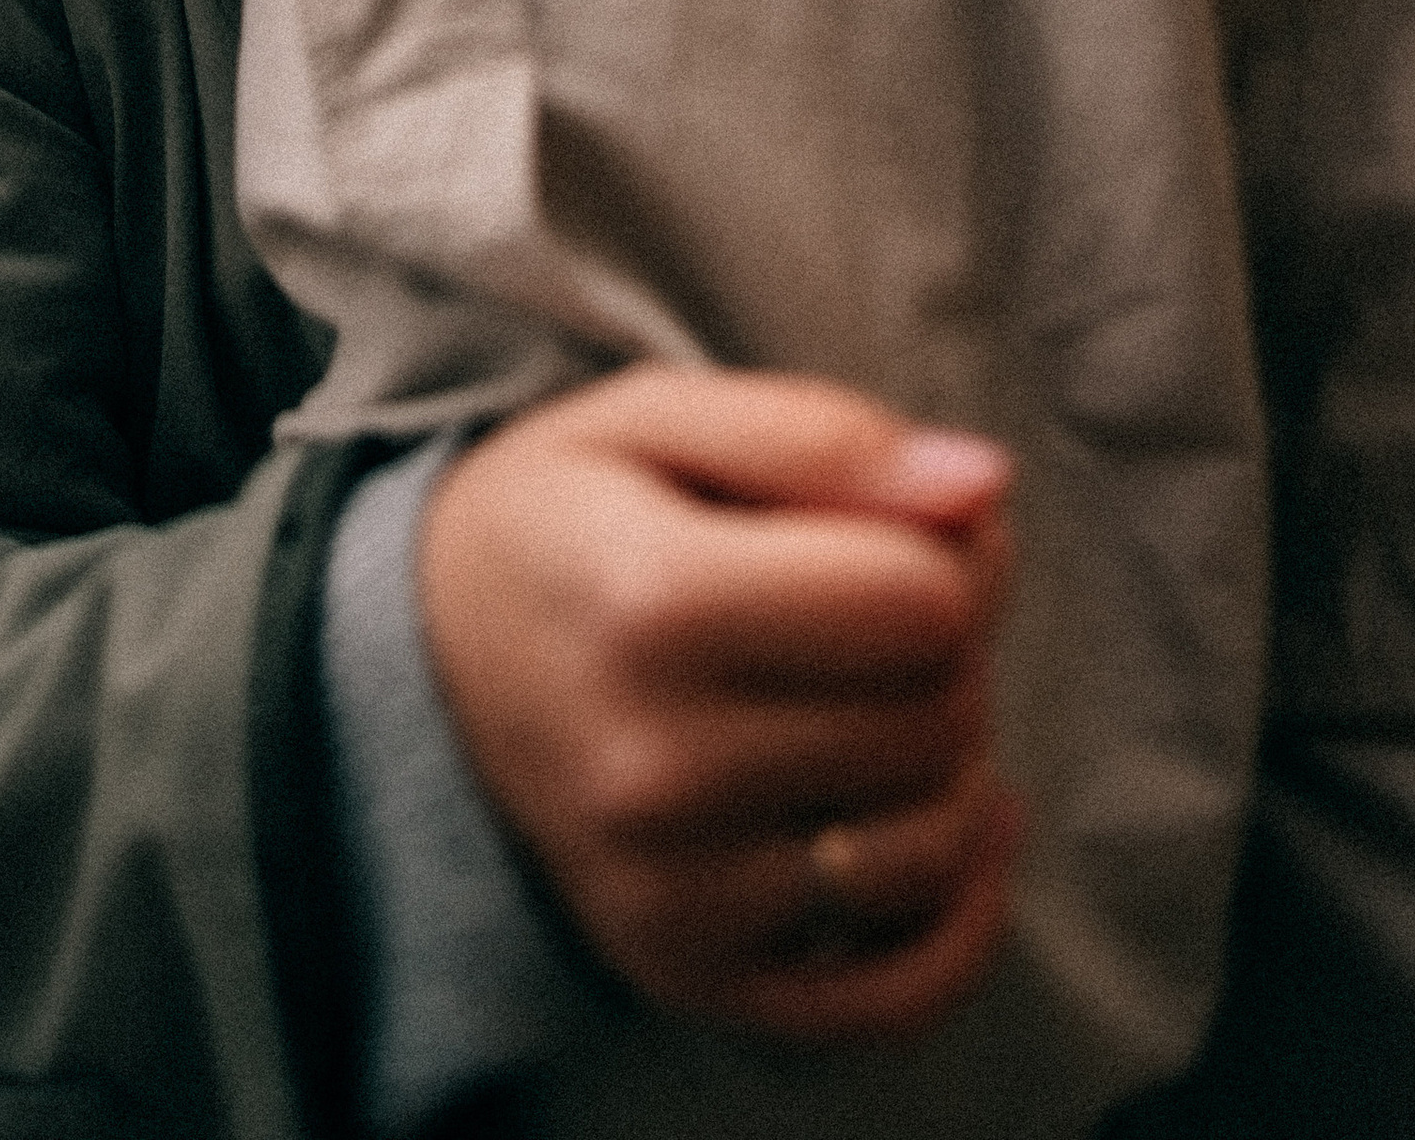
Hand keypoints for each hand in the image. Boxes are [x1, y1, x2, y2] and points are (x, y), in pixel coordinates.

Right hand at [419, 368, 1022, 1046]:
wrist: (428, 661)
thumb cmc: (566, 519)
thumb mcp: (656, 420)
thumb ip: (820, 436)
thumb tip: (986, 484)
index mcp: (650, 602)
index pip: (922, 602)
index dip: (951, 549)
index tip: (896, 530)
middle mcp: (655, 769)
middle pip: (937, 718)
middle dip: (949, 649)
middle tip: (877, 609)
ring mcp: (673, 894)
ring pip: (933, 847)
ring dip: (951, 766)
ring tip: (880, 702)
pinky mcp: (691, 975)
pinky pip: (898, 995)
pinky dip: (963, 919)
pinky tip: (957, 826)